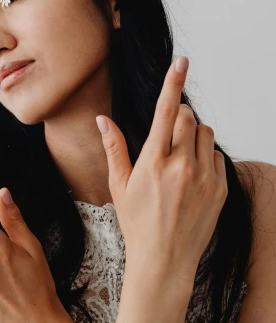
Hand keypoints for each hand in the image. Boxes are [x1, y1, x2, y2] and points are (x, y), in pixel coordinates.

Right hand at [96, 55, 227, 282]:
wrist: (165, 260)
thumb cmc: (136, 223)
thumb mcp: (118, 185)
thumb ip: (114, 148)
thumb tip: (102, 119)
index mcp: (153, 162)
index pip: (165, 112)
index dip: (173, 83)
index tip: (181, 62)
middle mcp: (181, 166)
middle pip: (189, 118)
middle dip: (180, 115)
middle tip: (168, 130)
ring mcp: (204, 178)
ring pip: (206, 135)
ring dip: (194, 135)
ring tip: (179, 156)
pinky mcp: (220, 189)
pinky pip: (216, 156)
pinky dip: (204, 156)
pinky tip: (190, 176)